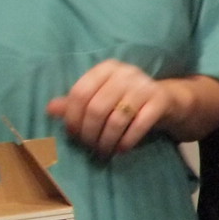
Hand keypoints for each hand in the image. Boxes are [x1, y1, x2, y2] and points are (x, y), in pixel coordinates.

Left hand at [47, 58, 172, 157]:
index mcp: (106, 69)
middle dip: (90, 133)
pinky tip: (121, 149)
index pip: (80, 93)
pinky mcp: (160, 100)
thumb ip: (77, 103)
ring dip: (107, 140)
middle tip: (90, 146)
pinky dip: (127, 141)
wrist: (168, 101)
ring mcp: (144, 86)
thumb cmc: (127, 100)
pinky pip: (139, 125)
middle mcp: (125, 73)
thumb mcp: (102, 98)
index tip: (73, 134)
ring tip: (104, 151)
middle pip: (96, 108)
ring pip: (116, 119)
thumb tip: (50, 109)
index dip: (72, 117)